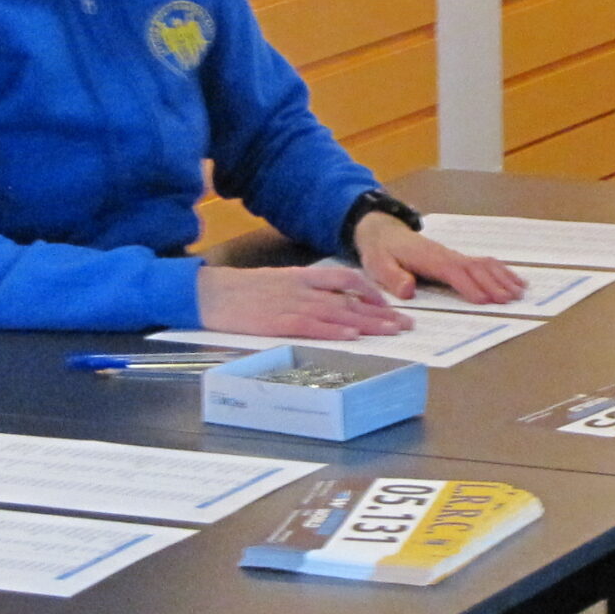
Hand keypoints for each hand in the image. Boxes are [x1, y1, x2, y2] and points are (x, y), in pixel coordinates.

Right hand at [196, 261, 412, 339]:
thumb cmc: (240, 292)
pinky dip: (334, 331)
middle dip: (381, 313)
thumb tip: (328, 304)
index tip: (388, 304)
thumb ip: (301, 291)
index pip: (345, 279)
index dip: (370, 290)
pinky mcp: (279, 323)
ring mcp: (291, 305)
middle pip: (350, 299)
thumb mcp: (276, 283)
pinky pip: (313, 327)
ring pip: (339, 314)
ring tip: (392, 332)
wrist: (209, 293)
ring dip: (368, 324)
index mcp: (301, 277)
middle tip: (406, 325)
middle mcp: (302, 289)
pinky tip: (352, 337)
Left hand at [352, 211, 527, 303]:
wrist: (382, 231)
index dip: (469, 286)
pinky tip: (515, 281)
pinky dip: (501, 271)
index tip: (484, 300)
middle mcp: (446, 255)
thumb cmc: (381, 252)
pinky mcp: (456, 259)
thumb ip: (393, 277)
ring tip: (520, 292)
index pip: (453, 272)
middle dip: (493, 284)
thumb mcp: (378, 265)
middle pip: (475, 268)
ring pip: (483, 264)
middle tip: (510, 300)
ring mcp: (453, 256)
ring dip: (502, 277)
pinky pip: (483, 263)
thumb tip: (408, 289)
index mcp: (429, 259)